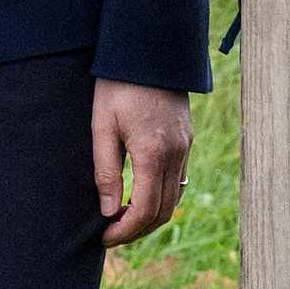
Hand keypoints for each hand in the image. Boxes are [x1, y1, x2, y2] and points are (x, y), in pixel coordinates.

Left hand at [93, 82, 191, 247]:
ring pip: (175, 198)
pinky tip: (141, 196)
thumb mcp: (102, 127)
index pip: (145, 210)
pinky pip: (179, 179)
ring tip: (123, 219)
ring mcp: (185, 146)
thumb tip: (109, 211)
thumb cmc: (118, 86)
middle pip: (164, 210)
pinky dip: (162, 196)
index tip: (105, 238)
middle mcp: (176, 154)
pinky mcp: (187, 139)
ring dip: (151, 216)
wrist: (148, 51)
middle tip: (111, 234)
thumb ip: (106, 172)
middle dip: (138, 229)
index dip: (125, 231)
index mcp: (152, 153)